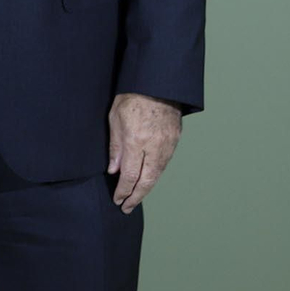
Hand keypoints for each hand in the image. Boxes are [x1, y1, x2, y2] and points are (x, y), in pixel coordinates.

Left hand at [107, 93, 182, 213]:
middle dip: (136, 197)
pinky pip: (164, 163)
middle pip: (147, 181)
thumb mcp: (115, 118)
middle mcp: (154, 146)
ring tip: (136, 197)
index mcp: (137, 140)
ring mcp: (167, 144)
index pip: (130, 175)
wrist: (158, 83)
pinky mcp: (175, 140)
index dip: (124, 191)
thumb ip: (115, 146)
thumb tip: (114, 170)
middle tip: (127, 207)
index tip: (118, 199)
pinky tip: (147, 180)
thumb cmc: (132, 96)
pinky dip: (155, 175)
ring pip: (157, 174)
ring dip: (146, 188)